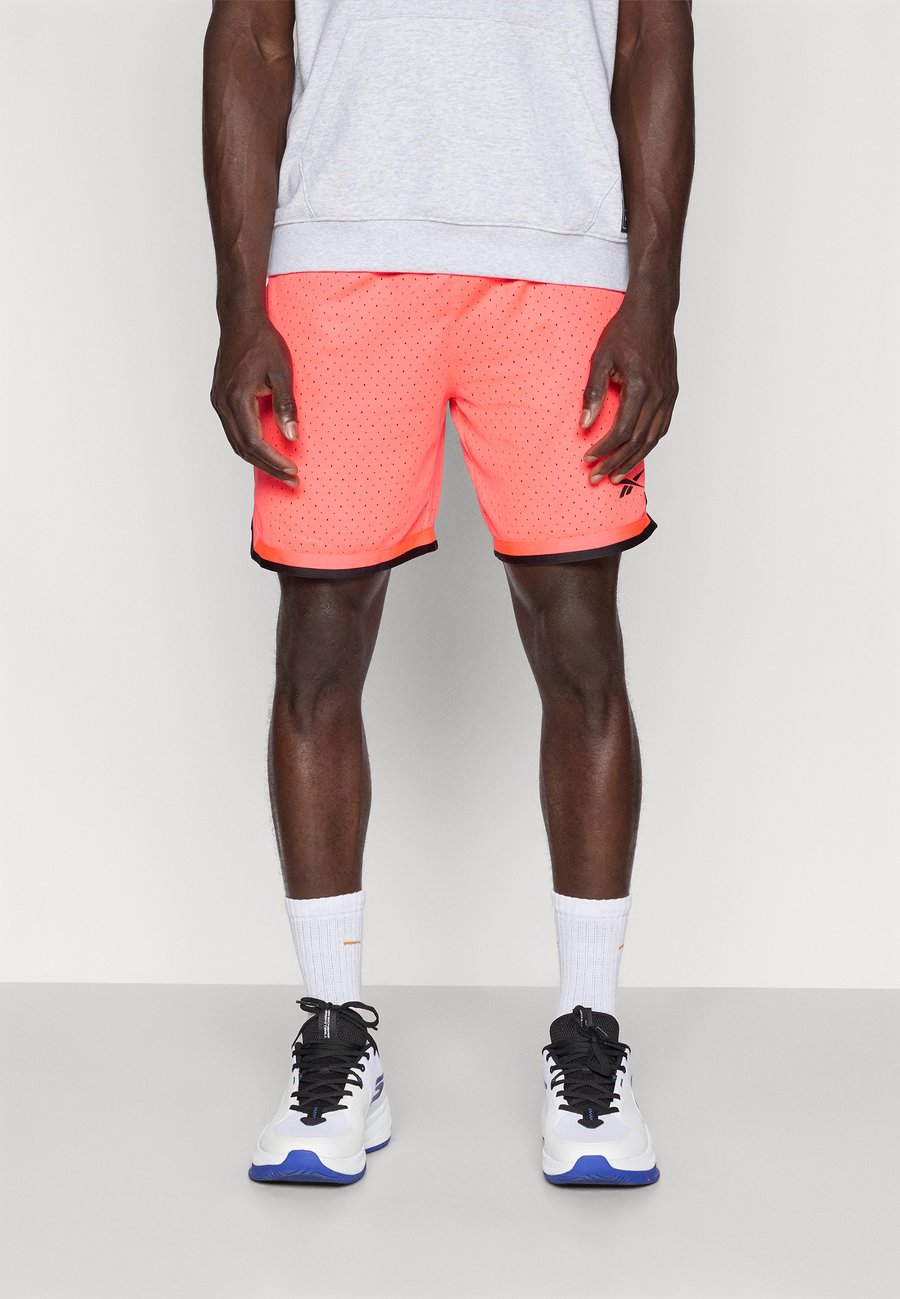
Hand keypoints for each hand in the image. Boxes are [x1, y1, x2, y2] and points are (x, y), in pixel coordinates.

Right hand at [210, 312, 299, 485]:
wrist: (240, 319)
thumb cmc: (262, 341)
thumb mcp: (281, 372)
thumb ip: (285, 406)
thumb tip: (292, 436)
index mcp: (236, 398)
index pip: (254, 442)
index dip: (274, 461)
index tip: (293, 471)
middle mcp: (222, 403)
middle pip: (243, 448)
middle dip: (268, 467)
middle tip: (291, 480)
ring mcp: (218, 402)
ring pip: (236, 442)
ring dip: (258, 460)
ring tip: (282, 471)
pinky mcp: (220, 399)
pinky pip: (234, 431)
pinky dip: (249, 445)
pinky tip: (266, 451)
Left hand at [580, 297, 678, 483]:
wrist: (653, 312)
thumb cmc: (625, 331)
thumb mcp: (600, 358)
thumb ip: (593, 392)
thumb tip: (585, 424)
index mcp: (639, 386)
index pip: (621, 431)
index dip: (604, 449)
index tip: (588, 458)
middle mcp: (658, 394)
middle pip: (637, 441)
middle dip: (615, 462)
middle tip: (597, 476)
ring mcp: (668, 395)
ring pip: (652, 438)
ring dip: (633, 459)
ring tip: (616, 475)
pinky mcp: (672, 393)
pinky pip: (662, 427)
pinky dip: (649, 444)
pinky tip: (637, 453)